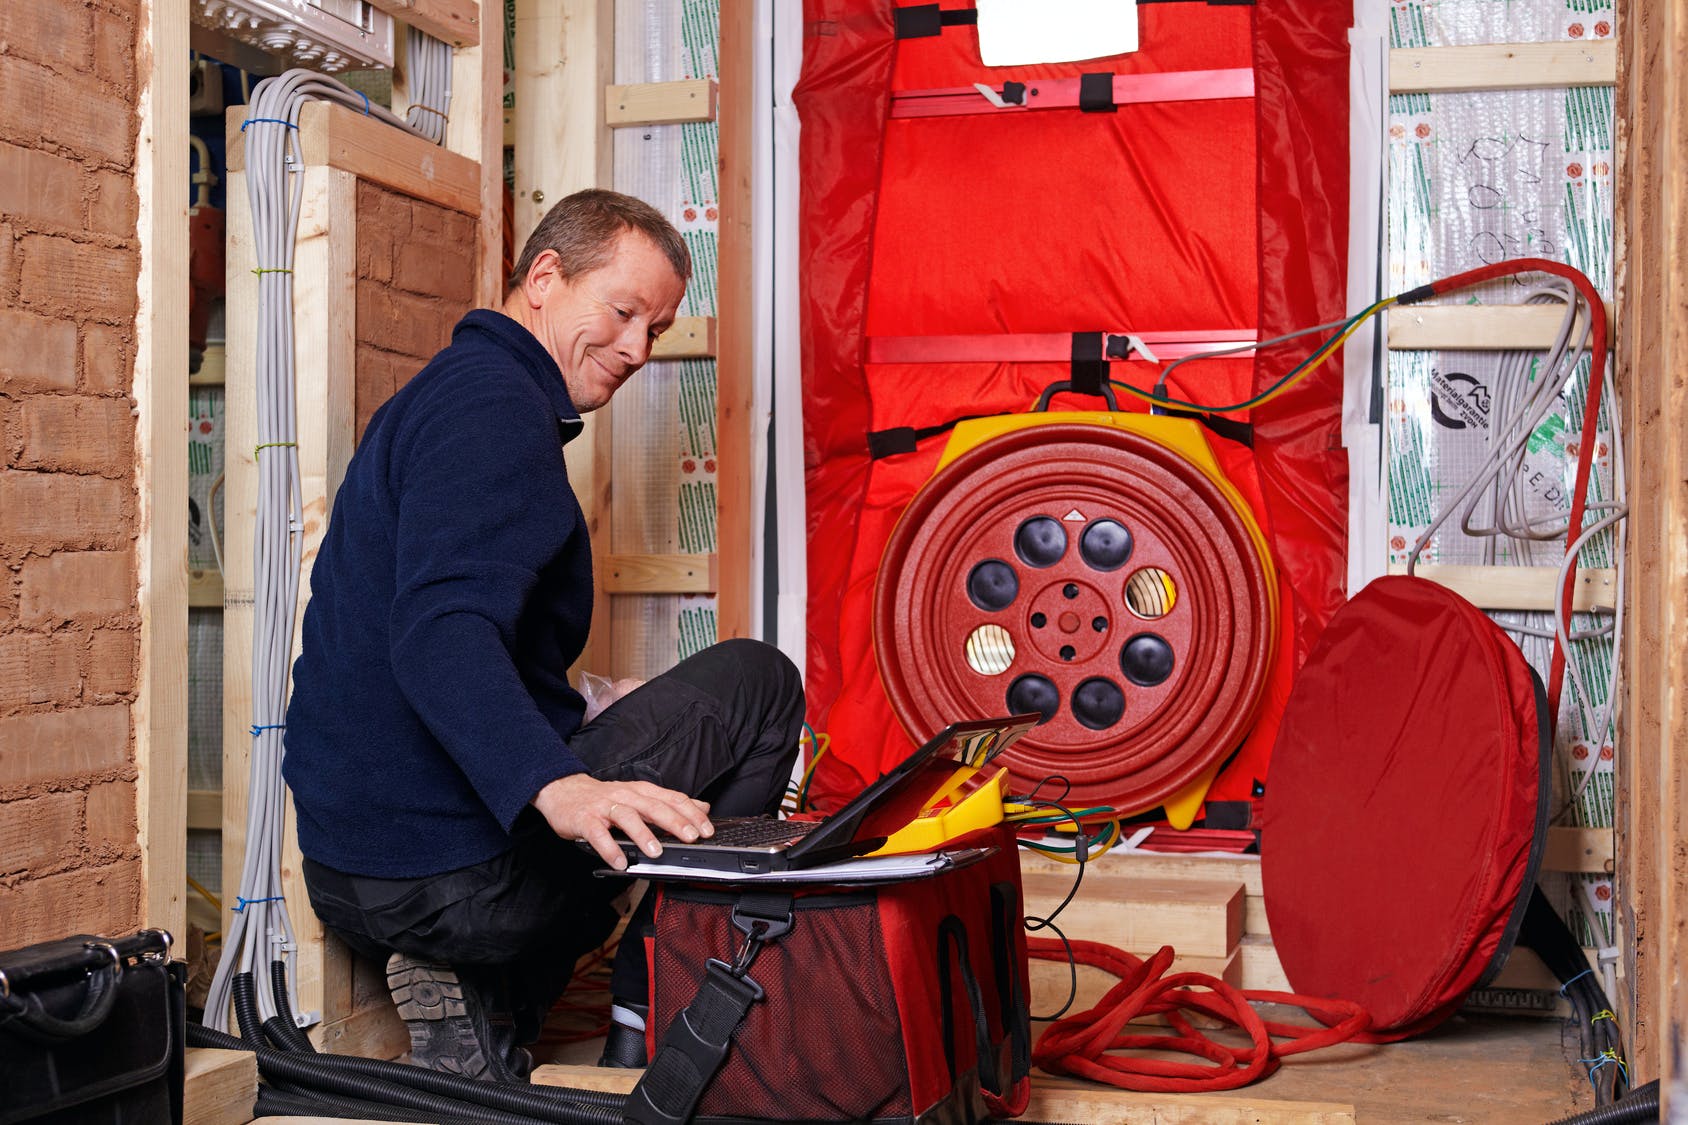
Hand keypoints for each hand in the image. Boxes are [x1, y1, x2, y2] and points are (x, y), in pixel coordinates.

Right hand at [532, 773, 712, 869]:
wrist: (563, 790)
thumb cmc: (604, 798)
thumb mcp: (639, 796)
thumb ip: (669, 802)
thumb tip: (702, 807)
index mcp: (641, 791)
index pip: (671, 799)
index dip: (691, 813)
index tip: (707, 829)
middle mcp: (626, 796)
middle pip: (653, 807)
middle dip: (674, 822)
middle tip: (690, 837)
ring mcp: (605, 807)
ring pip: (628, 818)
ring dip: (643, 835)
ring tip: (656, 852)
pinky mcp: (586, 820)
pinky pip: (599, 835)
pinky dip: (610, 849)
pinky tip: (620, 862)